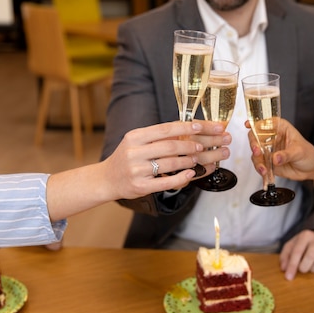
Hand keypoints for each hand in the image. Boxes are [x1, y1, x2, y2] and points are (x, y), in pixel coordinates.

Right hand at [104, 120, 229, 197]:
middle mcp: (134, 152)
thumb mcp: (137, 141)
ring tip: (198, 159)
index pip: (165, 129)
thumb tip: (188, 128)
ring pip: (170, 163)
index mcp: (135, 136)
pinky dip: (181, 177)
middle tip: (206, 146)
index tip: (202, 127)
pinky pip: (166, 182)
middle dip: (192, 145)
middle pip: (170, 145)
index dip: (185, 127)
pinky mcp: (141, 186)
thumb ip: (157, 136)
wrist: (107, 178)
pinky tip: (191, 173)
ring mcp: (137, 170)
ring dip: (188, 160)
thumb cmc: (127, 158)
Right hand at [247, 118, 313, 180]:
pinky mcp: (268, 161)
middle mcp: (272, 138)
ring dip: (257, 160)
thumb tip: (275, 158)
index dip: (256, 123)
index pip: (266, 123)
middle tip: (257, 151)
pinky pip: (259, 164)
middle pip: (255, 137)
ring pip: (255, 153)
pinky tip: (264, 172)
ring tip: (263, 168)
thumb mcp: (299, 151)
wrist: (311, 168)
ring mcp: (268, 150)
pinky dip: (260, 168)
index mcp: (280, 128)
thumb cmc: (308, 154)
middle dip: (254, 144)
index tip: (249, 125)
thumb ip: (286, 154)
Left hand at [279, 230, 313, 280]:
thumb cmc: (303, 244)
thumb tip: (284, 269)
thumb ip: (285, 256)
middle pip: (311, 257)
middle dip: (304, 267)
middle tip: (302, 269)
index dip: (292, 266)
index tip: (288, 277)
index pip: (297, 251)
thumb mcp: (291, 246)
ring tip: (311, 267)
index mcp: (305, 235)